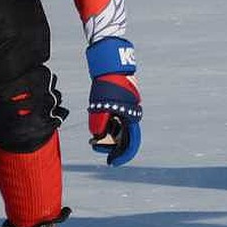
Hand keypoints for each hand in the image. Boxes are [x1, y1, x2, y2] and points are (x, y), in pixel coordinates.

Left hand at [86, 37, 141, 165]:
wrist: (112, 64)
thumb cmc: (108, 84)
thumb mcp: (100, 105)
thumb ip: (98, 122)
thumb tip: (96, 135)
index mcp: (131, 115)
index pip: (130, 142)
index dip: (121, 155)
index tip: (111, 162)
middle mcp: (132, 112)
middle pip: (124, 135)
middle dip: (112, 144)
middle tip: (96, 147)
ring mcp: (128, 105)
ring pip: (119, 125)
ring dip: (108, 133)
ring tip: (94, 136)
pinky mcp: (122, 100)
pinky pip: (116, 116)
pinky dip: (108, 123)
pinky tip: (98, 122)